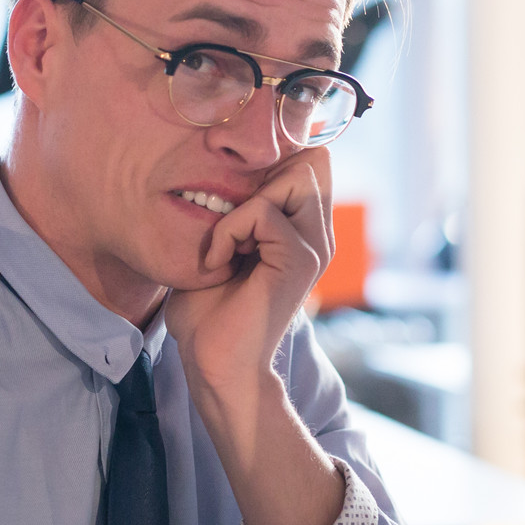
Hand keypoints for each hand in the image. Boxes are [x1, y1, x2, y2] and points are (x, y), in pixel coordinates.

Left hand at [162, 149, 331, 410]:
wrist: (214, 364)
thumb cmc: (207, 313)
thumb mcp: (217, 246)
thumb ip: (234, 207)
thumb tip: (226, 166)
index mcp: (303, 230)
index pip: (309, 160)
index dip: (270, 164)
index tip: (232, 203)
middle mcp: (317, 235)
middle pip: (310, 160)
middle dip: (259, 178)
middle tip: (229, 227)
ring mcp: (314, 247)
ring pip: (294, 176)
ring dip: (243, 206)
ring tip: (224, 246)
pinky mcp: (299, 260)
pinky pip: (262, 212)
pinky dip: (228, 232)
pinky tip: (217, 264)